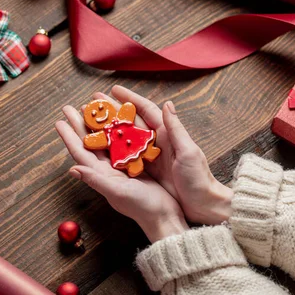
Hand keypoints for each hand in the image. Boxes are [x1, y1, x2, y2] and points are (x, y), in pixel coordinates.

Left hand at [55, 106, 188, 242]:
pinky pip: (125, 141)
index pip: (80, 152)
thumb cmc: (141, 207)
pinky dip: (120, 128)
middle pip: (91, 141)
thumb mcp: (117, 193)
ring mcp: (124, 165)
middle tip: (70, 107)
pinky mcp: (138, 162)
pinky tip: (118, 118)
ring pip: (107, 138)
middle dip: (80, 124)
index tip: (59, 120)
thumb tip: (72, 170)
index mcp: (102, 174)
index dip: (69, 137)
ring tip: (91, 107)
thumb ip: (95, 180)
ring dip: (99, 123)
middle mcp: (110, 168)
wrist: (165, 216)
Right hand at [91, 86, 232, 225]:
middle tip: (94, 102)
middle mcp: (157, 142)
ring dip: (110, 129)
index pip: (146, 110)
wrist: (202, 204)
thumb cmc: (198, 178)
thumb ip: (175, 128)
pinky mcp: (147, 171)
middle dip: (113, 111)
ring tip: (92, 122)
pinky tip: (100, 147)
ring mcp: (150, 157)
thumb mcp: (188, 152)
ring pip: (125, 138)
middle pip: (131, 122)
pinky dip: (113, 150)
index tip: (113, 90)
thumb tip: (168, 104)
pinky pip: (126, 156)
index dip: (130, 99)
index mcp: (168, 134)